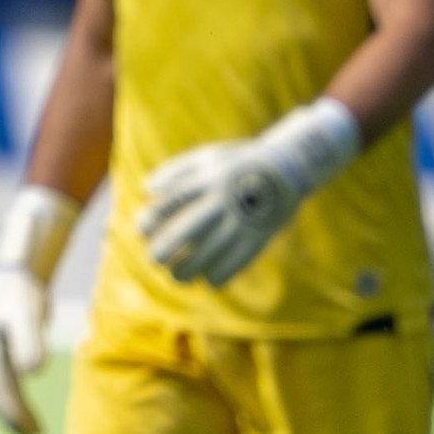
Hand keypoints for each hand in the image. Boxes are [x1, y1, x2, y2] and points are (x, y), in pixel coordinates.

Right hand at [0, 263, 51, 433]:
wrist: (15, 277)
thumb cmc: (21, 295)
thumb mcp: (26, 315)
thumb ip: (30, 340)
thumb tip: (33, 372)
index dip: (13, 412)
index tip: (31, 430)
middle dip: (12, 418)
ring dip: (13, 413)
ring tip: (34, 431)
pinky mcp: (4, 355)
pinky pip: (7, 386)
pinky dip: (15, 401)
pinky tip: (28, 411)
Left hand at [138, 101, 357, 286]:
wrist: (289, 167)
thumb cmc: (240, 163)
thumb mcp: (209, 156)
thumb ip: (176, 170)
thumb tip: (147, 190)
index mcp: (208, 178)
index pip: (170, 203)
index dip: (151, 220)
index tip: (144, 230)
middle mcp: (224, 200)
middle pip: (185, 232)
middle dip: (164, 251)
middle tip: (155, 260)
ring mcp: (242, 220)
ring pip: (207, 255)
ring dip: (186, 271)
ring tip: (178, 276)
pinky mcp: (258, 238)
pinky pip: (233, 265)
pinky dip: (217, 277)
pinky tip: (209, 278)